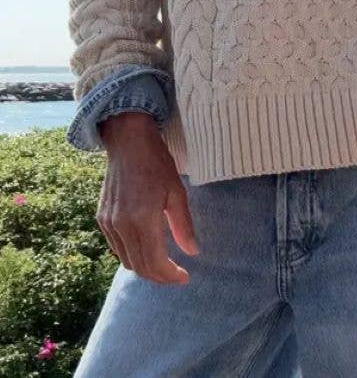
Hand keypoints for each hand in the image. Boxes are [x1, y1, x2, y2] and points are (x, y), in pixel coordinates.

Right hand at [96, 112, 199, 283]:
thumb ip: (183, 225)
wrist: (128, 142)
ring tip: (164, 264)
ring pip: (126, 260)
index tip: (185, 277)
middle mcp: (122, 225)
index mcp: (143, 219)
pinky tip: (146, 248)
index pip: (156, 263)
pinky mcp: (102, 218)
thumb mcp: (177, 192)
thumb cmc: (157, 163)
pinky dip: (131, 255)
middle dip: (160, 277)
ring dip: (145, 268)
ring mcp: (108, 223)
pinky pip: (116, 248)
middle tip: (176, 275)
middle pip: (140, 267)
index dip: (171, 276)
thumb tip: (193, 252)